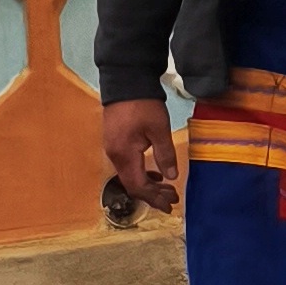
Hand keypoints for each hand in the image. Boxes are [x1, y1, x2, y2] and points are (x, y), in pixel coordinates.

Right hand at [103, 96, 181, 213]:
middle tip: (172, 198)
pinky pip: (128, 165)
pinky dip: (142, 172)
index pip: (138, 186)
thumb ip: (165, 154)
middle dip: (152, 194)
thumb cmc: (143, 104)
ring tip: (167, 187)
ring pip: (130, 175)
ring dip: (148, 184)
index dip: (153, 198)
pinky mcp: (115, 141)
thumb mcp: (159, 129)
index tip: (170, 204)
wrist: (125, 81)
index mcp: (124, 154)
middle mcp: (114, 155)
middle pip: (132, 184)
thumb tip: (170, 177)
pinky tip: (155, 172)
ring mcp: (113, 148)